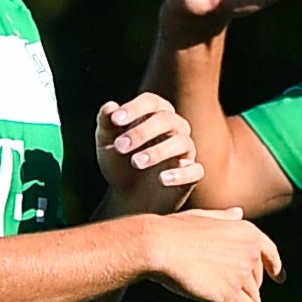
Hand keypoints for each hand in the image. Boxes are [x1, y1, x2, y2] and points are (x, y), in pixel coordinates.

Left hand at [89, 90, 203, 213]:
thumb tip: (109, 106)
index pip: (151, 102)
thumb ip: (106, 124)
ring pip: (182, 142)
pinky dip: (181, 174)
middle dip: (142, 132)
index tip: (115, 120)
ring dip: (159, 151)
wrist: (129, 199)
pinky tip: (162, 179)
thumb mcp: (106, 144)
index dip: (135, 108)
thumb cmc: (119, 164)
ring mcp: (185, 152)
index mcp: (155, 115)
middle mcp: (175, 129)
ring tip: (136, 162)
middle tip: (120, 147)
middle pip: (167, 119)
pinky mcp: (191, 175)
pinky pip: (195, 170)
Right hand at [136, 205, 281, 301]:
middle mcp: (250, 252)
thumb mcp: (203, 217)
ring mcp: (243, 274)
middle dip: (246, 287)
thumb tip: (239, 213)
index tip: (279, 278)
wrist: (160, 246)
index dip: (275, 267)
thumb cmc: (174, 231)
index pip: (269, 252)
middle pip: (256, 279)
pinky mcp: (233, 295)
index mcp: (247, 231)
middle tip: (226, 291)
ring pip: (251, 297)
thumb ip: (224, 218)